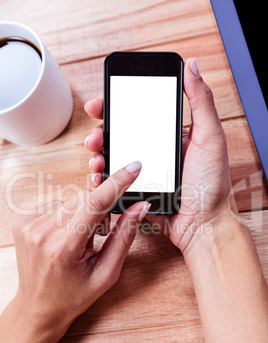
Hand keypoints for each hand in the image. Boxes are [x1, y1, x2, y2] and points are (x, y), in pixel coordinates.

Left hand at [12, 164, 149, 331]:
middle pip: (84, 197)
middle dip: (99, 209)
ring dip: (83, 213)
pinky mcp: (24, 221)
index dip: (118, 183)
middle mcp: (42, 232)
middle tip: (99, 234)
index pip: (95, 203)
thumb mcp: (107, 272)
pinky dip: (68, 215)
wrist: (39, 307)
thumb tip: (139, 207)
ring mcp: (29, 225)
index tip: (134, 168)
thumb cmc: (73, 295)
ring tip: (80, 240)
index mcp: (64, 248)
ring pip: (71, 199)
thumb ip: (125, 236)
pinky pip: (56, 204)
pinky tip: (66, 235)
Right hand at [84, 58, 235, 253]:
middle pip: (119, 134)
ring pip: (112, 157)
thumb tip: (191, 67)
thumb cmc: (211, 184)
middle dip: (101, 131)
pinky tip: (97, 176)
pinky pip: (113, 181)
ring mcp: (143, 172)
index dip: (116, 107)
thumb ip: (201, 102)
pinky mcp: (135, 191)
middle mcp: (153, 152)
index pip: (137, 115)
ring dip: (97, 153)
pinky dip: (102, 178)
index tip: (100, 103)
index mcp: (168, 136)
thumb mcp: (211, 137)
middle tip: (95, 135)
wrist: (203, 224)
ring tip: (95, 156)